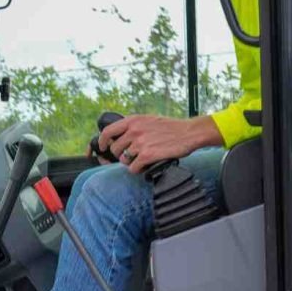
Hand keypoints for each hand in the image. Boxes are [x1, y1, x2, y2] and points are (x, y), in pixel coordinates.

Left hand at [98, 115, 221, 173]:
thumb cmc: (171, 128)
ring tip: (142, 160)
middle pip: (115, 149)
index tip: (103, 147)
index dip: (102, 141)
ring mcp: (140, 143)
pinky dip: (138, 170)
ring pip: (124, 160)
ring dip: (131, 163)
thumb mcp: (149, 120)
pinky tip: (145, 166)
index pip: (108, 131)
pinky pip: (133, 168)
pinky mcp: (147, 155)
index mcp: (133, 120)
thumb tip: (121, 136)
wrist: (189, 133)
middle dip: (121, 155)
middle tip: (131, 157)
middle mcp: (134, 131)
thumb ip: (134, 126)